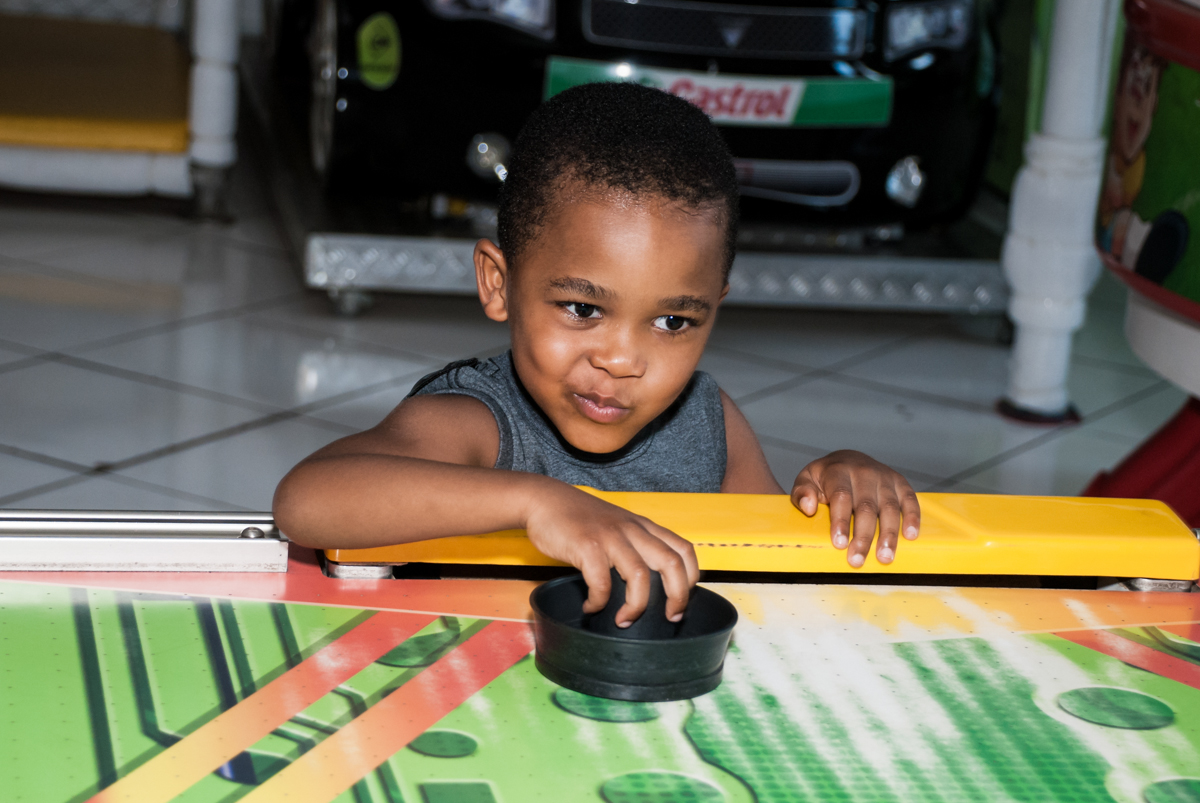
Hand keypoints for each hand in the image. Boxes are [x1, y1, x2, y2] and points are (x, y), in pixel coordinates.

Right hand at [523, 483, 698, 626]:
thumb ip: (634, 545)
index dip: (691, 577)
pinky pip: (601, 582)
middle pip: (672, 563)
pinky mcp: (587, 546)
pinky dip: (598, 601)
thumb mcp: (617, 525)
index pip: (684, 549)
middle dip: (678, 596)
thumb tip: (647, 584)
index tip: (682, 600)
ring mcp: (610, 537)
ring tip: (625, 619)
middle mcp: (632, 530)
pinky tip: (591, 606)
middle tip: (671, 617)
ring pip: (640, 576)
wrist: (545, 500)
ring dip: (637, 606)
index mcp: (643, 526)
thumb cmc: (579, 518)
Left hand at [791, 450, 919, 566]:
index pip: (841, 497)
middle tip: (857, 560)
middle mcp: (864, 472)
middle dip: (863, 537)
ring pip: (889, 507)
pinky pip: (910, 499)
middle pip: (866, 507)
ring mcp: (884, 477)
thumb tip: (809, 507)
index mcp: (838, 471)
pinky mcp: (899, 483)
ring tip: (885, 557)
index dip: (841, 521)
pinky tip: (911, 535)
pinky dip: (913, 517)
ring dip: (889, 534)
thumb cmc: (824, 477)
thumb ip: (802, 493)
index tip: (840, 543)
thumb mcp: (806, 480)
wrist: (846, 460)